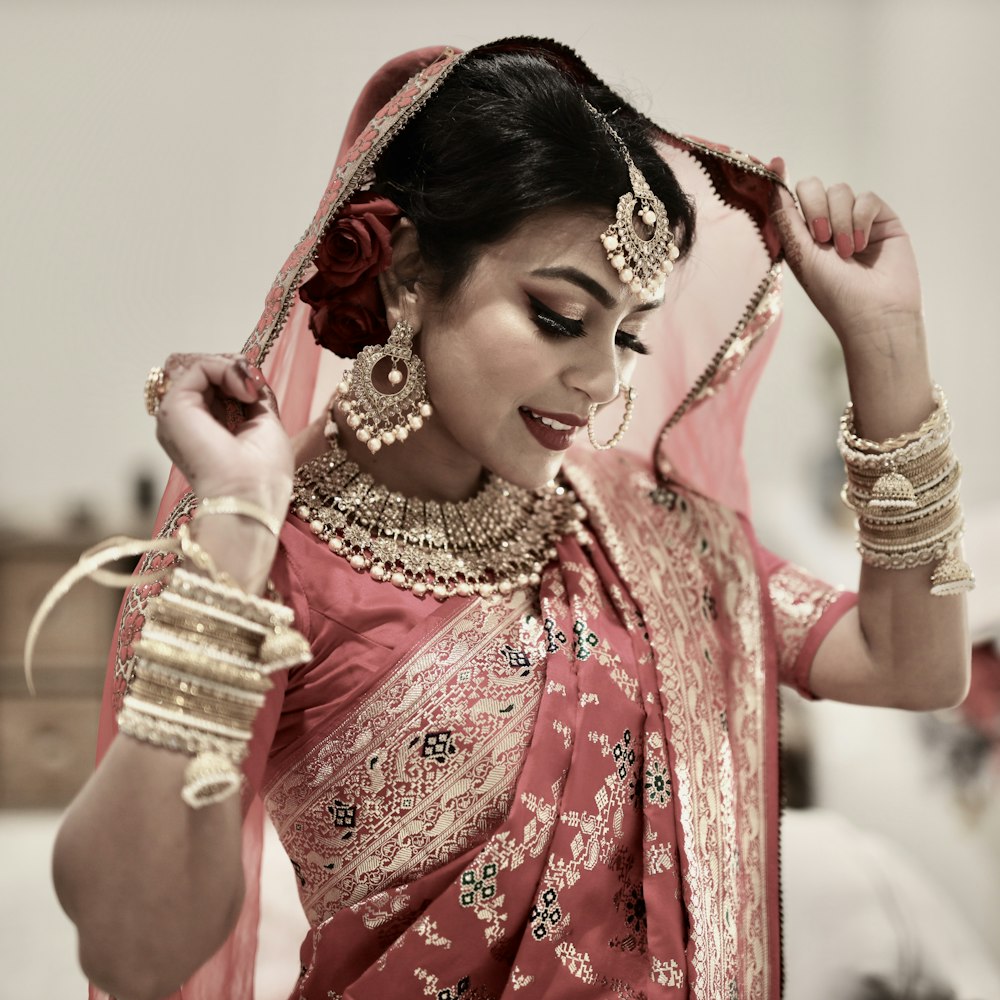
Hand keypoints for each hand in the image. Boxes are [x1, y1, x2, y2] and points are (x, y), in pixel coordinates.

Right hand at [154, 354, 293, 517]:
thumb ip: (254, 397)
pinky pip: (197, 367)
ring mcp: (177, 414)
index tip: (259, 390)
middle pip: (202, 371)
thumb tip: (250, 373)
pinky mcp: (174, 407)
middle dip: (233, 368)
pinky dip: (225, 369)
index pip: (213, 383)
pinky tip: (244, 392)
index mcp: (205, 428)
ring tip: (250, 390)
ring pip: (197, 365)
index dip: (237, 375)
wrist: (250, 495)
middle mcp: (186, 421)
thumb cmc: (262, 475)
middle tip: (255, 386)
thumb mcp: (265, 425)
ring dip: (231, 368)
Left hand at [771, 166, 923, 346]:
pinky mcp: (882, 219)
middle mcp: (827, 225)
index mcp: (802, 236)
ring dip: (839, 220)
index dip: (781, 181)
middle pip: (814, 186)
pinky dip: (861, 220)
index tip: (776, 163)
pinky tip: (863, 244)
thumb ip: (786, 215)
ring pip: (840, 190)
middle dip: (815, 206)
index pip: (790, 199)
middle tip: (821, 237)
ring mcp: (855, 220)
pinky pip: (867, 198)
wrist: (874, 312)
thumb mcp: (800, 254)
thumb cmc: (833, 293)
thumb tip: (773, 176)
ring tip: (847, 252)